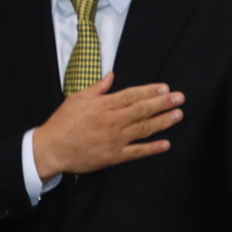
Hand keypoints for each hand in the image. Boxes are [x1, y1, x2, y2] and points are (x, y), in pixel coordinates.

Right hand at [30, 73, 183, 178]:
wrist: (50, 149)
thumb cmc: (63, 122)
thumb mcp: (77, 99)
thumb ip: (97, 88)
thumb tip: (111, 75)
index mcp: (104, 105)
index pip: (132, 95)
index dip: (150, 91)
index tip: (166, 88)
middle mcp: (112, 121)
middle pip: (143, 110)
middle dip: (164, 103)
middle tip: (180, 98)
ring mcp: (115, 139)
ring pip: (144, 128)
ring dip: (163, 121)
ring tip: (179, 115)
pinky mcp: (114, 156)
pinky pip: (137, 152)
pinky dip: (152, 148)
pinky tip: (166, 144)